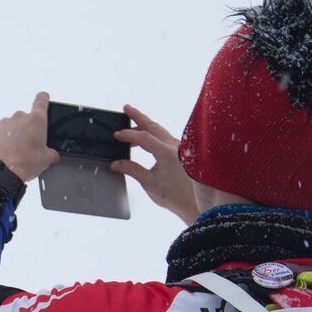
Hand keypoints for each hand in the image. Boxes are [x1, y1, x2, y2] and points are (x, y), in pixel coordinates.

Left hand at [0, 92, 60, 182]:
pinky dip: (3, 141)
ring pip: (12, 126)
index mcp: (36, 120)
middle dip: (28, 130)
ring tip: (17, 152)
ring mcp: (5, 123)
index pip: (41, 101)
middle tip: (30, 146)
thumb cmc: (24, 162)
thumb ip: (51, 154)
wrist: (4, 172)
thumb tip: (52, 156)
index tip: (43, 98)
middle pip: (26, 119)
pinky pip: (1, 134)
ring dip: (15, 135)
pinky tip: (7, 153)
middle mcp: (19, 117)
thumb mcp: (46, 160)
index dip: (43, 99)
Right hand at [110, 104, 198, 225]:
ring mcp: (180, 147)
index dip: (128, 135)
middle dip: (138, 116)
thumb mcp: (149, 183)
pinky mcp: (181, 151)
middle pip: (153, 126)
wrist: (195, 203)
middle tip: (126, 108)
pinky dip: (153, 134)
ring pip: (160, 130)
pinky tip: (146, 138)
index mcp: (167, 153)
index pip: (143, 138)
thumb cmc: (175, 196)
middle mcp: (175, 146)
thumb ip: (132, 170)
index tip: (116, 135)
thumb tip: (117, 163)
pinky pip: (165, 137)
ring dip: (145, 125)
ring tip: (132, 122)